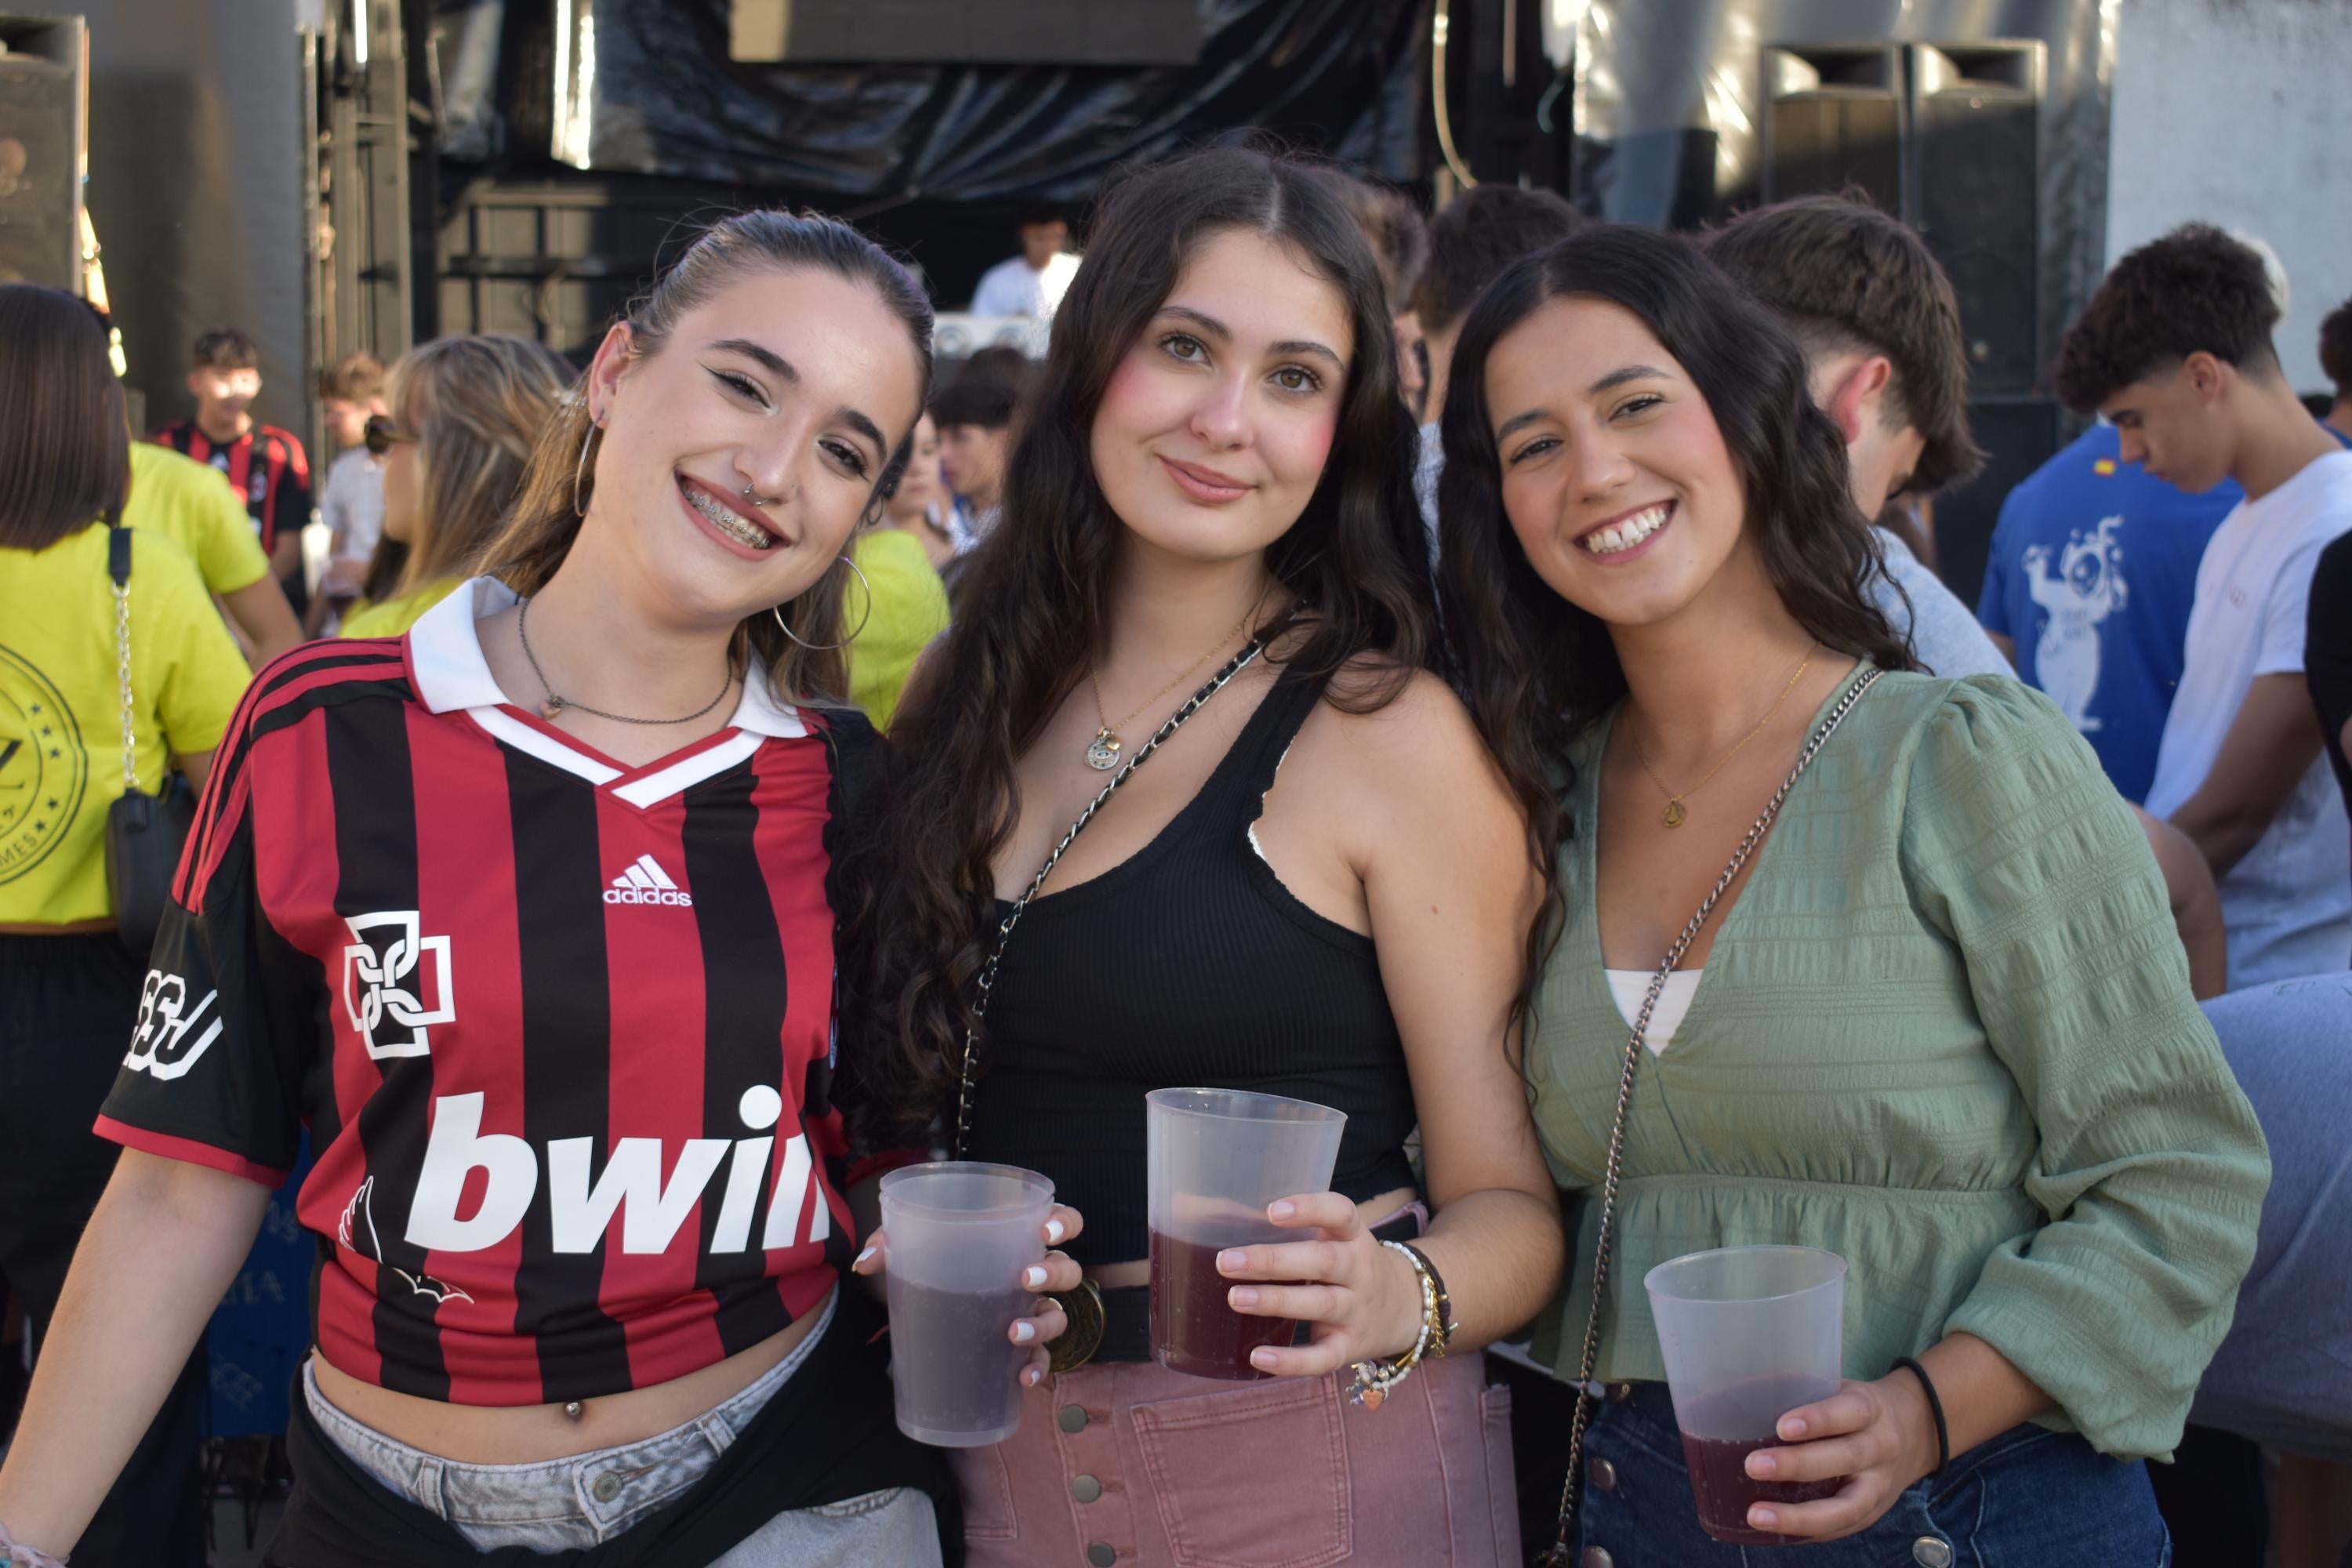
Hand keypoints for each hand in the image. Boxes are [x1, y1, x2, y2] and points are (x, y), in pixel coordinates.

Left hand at [852, 1203, 1086, 1388]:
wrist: (925, 1307)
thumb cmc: (930, 1262)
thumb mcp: (909, 1247)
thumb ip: (888, 1244)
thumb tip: (864, 1265)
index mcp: (1016, 1237)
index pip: (1061, 1221)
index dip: (1063, 1223)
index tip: (1044, 1231)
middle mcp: (1033, 1272)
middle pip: (1068, 1269)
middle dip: (1053, 1273)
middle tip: (1024, 1278)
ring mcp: (1030, 1311)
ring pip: (1058, 1314)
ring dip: (1043, 1324)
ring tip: (1013, 1332)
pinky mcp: (1021, 1346)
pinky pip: (1042, 1358)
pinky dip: (1037, 1368)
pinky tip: (1022, 1376)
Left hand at [1211, 1192, 1421, 1377]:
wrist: (1405, 1307)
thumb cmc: (1343, 1263)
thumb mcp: (1326, 1237)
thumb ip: (1269, 1224)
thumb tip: (1184, 1207)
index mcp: (1351, 1235)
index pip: (1340, 1213)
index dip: (1310, 1208)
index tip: (1271, 1210)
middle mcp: (1359, 1269)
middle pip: (1323, 1261)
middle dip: (1274, 1261)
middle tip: (1225, 1261)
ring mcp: (1357, 1310)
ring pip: (1321, 1304)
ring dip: (1277, 1301)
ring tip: (1234, 1298)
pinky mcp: (1350, 1348)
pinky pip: (1323, 1357)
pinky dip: (1292, 1361)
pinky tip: (1258, 1357)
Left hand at [1739, 1373, 1939, 1541]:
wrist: (1914, 1431)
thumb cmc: (1853, 1406)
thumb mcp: (1836, 1386)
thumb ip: (1796, 1389)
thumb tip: (1728, 1391)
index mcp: (1869, 1408)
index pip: (1848, 1412)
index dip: (1818, 1419)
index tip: (1782, 1425)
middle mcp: (1880, 1448)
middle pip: (1845, 1459)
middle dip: (1798, 1465)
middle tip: (1753, 1466)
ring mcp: (1880, 1485)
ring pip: (1846, 1507)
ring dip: (1799, 1515)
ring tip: (1756, 1515)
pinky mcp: (1873, 1513)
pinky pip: (1842, 1528)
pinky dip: (1808, 1532)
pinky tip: (1774, 1532)